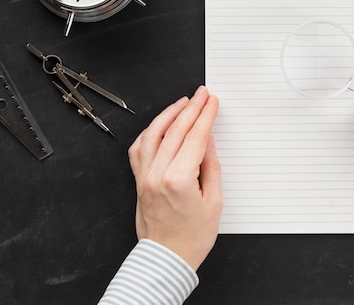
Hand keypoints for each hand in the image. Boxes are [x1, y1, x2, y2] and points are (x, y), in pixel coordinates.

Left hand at [127, 86, 221, 269]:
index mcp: (179, 179)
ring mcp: (145, 176)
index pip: (195, 137)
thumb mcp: (214, 202)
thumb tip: (208, 142)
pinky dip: (149, 132)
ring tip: (183, 102)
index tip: (212, 102)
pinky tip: (160, 125)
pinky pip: (139, 149)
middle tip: (202, 95)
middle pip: (175, 131)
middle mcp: (158, 174)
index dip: (205, 116)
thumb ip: (211, 168)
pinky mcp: (139, 181)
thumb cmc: (192, 237)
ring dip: (169, 114)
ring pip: (153, 134)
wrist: (167, 258)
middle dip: (191, 109)